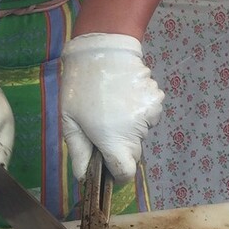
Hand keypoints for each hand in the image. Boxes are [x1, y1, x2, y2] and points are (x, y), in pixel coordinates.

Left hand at [60, 33, 164, 184]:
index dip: (116, 174)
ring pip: (141, 134)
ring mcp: (150, 115)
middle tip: (103, 129)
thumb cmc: (81, 87)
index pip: (125, 174)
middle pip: (133, 154)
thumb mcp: (70, 121)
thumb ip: (78, 152)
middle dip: (120, 148)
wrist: (103, 50)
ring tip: (113, 106)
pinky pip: (148, 116)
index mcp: (113, 141)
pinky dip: (138, 112)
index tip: (107, 165)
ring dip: (129, 128)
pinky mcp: (157, 101)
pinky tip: (124, 95)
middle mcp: (136, 132)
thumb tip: (84, 178)